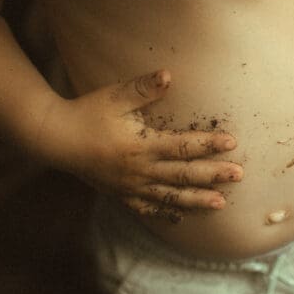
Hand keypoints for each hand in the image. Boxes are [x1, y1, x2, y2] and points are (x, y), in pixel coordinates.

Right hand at [36, 70, 242, 218]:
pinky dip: (166, 212)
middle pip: (183, 175)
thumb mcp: (114, 96)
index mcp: (141, 145)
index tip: (231, 143)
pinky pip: (148, 207)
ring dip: (197, 200)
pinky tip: (181, 217)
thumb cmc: (86, 113)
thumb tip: (168, 76)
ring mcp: (130, 186)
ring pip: (170, 196)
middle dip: (213, 175)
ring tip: (220, 203)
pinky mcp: (121, 193)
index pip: (182, 146)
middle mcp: (139, 170)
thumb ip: (143, 88)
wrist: (54, 139)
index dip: (208, 144)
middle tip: (238, 175)